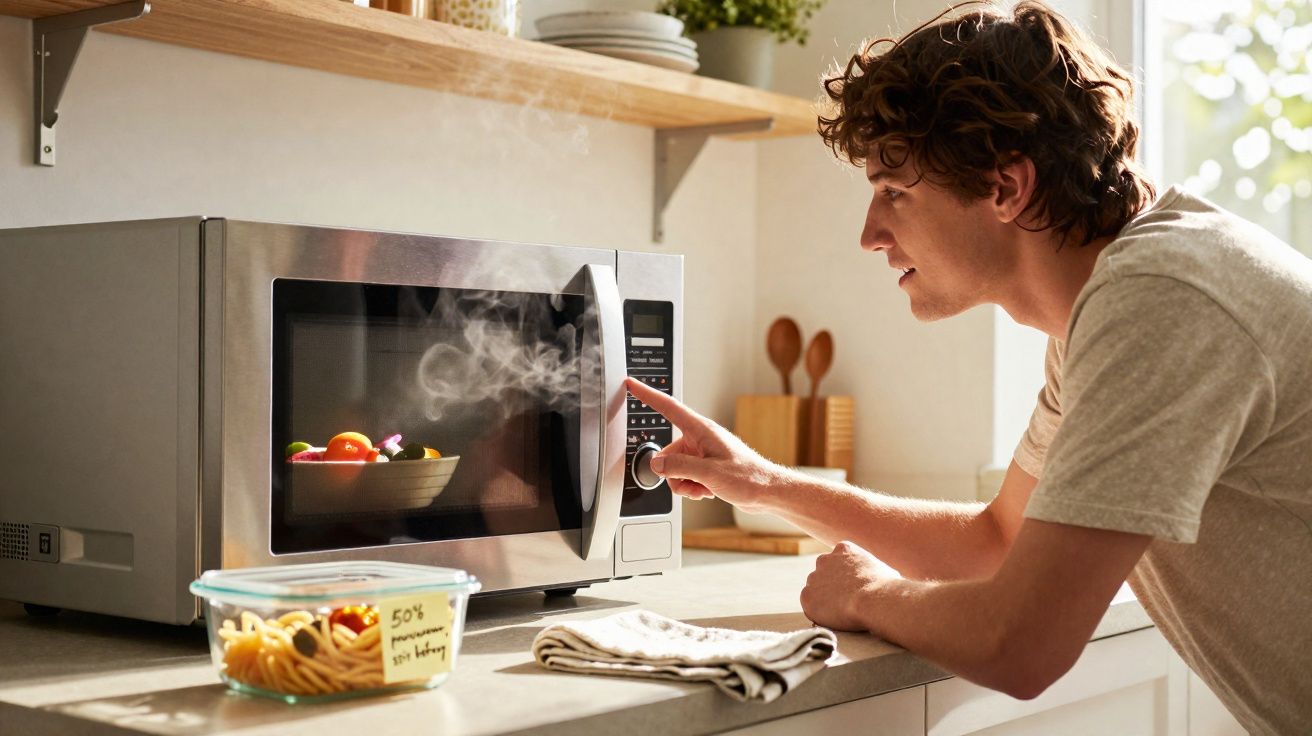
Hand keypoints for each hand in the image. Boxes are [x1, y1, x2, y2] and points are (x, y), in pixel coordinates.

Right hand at [624, 377, 789, 511]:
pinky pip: (685, 477)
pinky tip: (708, 490)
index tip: (632, 384)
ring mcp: (703, 454)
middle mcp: (700, 440)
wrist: (767, 492)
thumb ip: (679, 466)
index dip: (648, 395)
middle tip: (693, 482)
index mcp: (702, 430)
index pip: (668, 407)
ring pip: (675, 469)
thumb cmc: (749, 477)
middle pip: (668, 452)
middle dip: (674, 473)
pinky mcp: (706, 467)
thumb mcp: (709, 473)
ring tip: (704, 487)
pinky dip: (692, 487)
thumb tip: (657, 463)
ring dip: (684, 483)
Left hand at [800, 541, 902, 631]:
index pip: (838, 561)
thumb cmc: (885, 587)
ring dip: (824, 600)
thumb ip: (873, 570)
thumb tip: (882, 578)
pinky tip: (834, 617)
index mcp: (844, 549)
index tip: (851, 588)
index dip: (844, 577)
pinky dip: (819, 613)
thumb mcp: (883, 569)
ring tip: (842, 612)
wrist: (874, 599)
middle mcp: (824, 560)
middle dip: (831, 587)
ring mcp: (814, 578)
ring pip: (815, 590)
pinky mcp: (807, 596)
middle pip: (823, 575)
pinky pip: (810, 606)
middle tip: (844, 602)